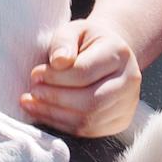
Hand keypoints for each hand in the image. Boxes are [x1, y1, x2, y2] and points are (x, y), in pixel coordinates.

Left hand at [22, 17, 142, 136]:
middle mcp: (130, 80)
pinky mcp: (120, 121)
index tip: (34, 74)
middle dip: (55, 99)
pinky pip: (89, 131)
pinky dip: (63, 125)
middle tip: (32, 92)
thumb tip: (58, 62)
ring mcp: (128, 104)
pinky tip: (45, 114)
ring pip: (89, 120)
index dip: (56, 77)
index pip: (85, 72)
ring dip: (55, 115)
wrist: (107, 54)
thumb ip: (63, 42)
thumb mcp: (74, 30)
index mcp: (119, 53)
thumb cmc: (86, 42)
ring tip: (31, 104)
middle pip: (90, 101)